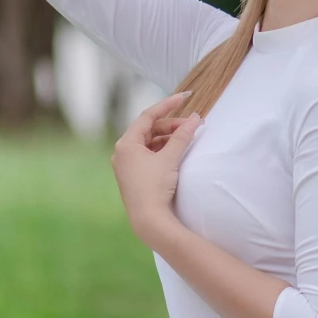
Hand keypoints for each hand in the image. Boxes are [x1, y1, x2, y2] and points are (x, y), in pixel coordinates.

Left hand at [111, 94, 200, 246]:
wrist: (148, 220)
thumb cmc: (155, 188)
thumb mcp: (170, 158)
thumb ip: (182, 136)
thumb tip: (195, 119)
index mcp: (126, 144)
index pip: (148, 116)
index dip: (168, 105)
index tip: (184, 97)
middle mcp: (122, 152)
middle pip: (149, 129)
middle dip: (171, 125)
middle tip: (192, 125)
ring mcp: (126, 165)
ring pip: (149, 143)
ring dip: (168, 138)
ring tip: (187, 137)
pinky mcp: (133, 176)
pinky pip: (148, 155)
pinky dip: (162, 150)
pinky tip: (176, 151)